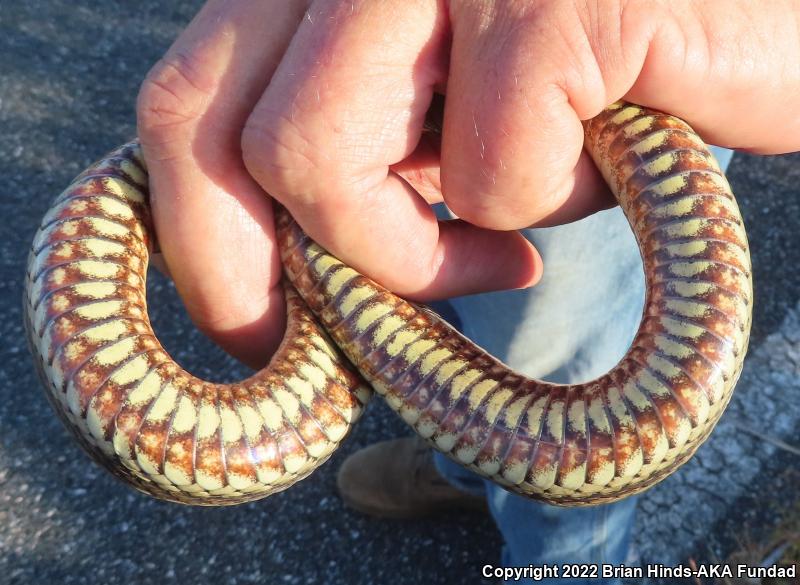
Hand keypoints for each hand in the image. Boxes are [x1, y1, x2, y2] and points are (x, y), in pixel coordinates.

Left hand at [137, 0, 799, 367]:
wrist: (750, 15)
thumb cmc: (588, 68)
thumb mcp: (436, 110)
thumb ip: (346, 153)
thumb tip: (275, 262)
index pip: (185, 102)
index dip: (197, 235)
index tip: (258, 325)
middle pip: (210, 130)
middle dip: (259, 271)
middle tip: (345, 331)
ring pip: (319, 161)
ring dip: (416, 247)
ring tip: (500, 248)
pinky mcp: (550, 3)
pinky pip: (487, 175)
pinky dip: (541, 203)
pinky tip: (600, 157)